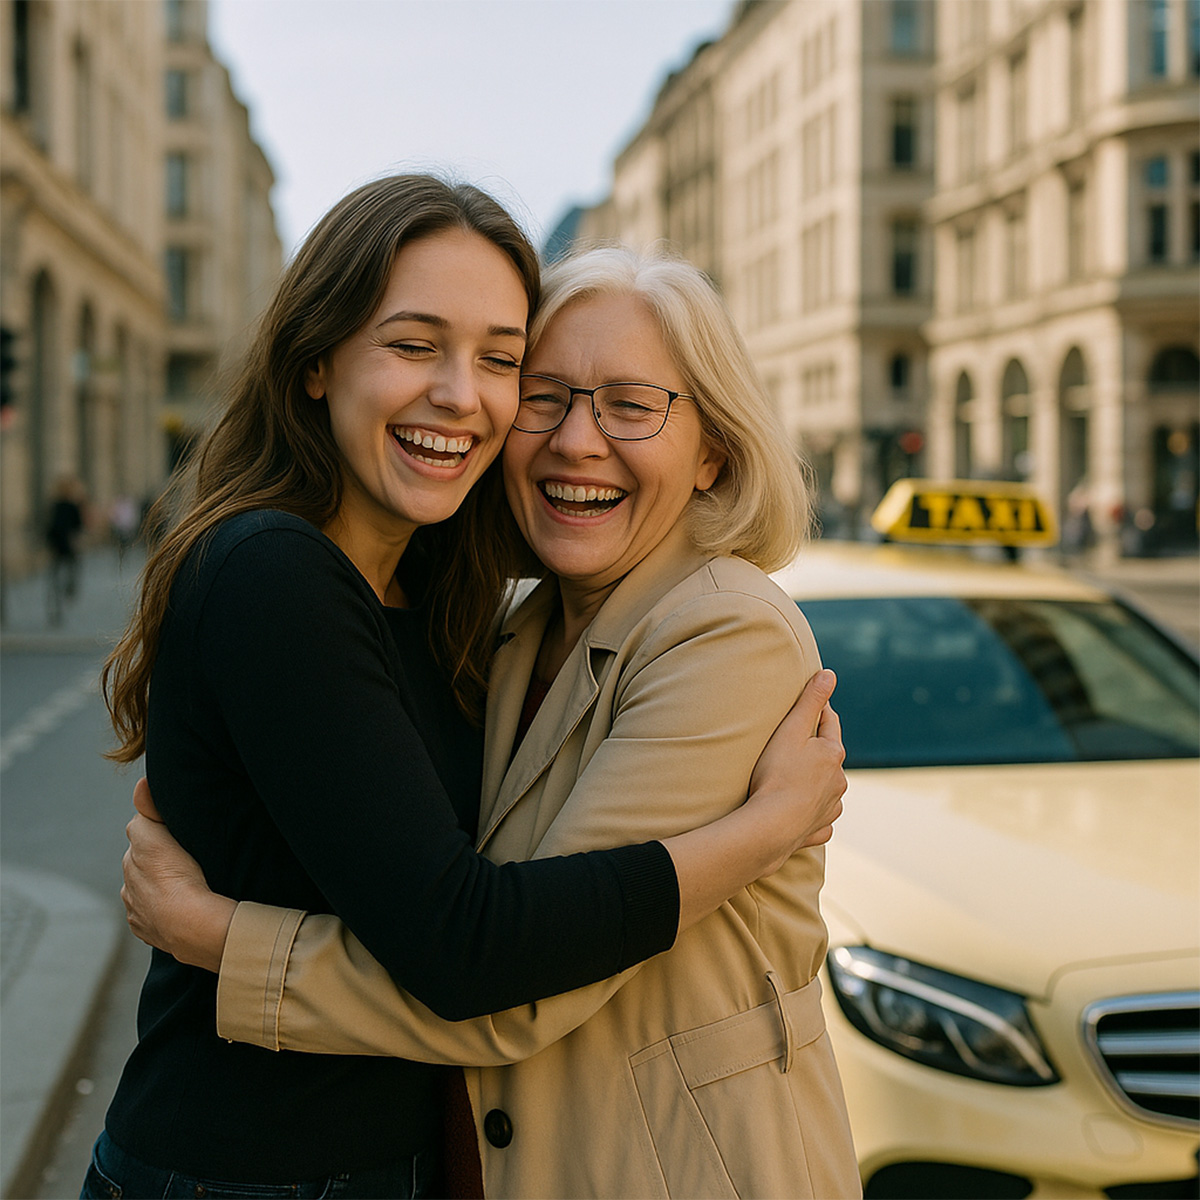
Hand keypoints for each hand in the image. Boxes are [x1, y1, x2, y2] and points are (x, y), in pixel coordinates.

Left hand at [122, 779, 234, 971]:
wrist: (191, 926)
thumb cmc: (182, 879)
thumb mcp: (162, 838)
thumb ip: (148, 810)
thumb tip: (141, 784)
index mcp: (134, 857)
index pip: (142, 832)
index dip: (159, 829)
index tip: (178, 831)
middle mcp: (129, 881)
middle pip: (142, 860)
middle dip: (157, 857)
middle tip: (184, 857)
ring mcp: (135, 907)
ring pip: (145, 886)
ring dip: (158, 883)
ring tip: (184, 884)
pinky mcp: (144, 928)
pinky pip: (150, 912)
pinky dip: (159, 908)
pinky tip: (178, 906)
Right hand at [748, 669, 846, 860]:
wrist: (771, 826)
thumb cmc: (776, 774)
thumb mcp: (791, 730)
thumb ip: (810, 701)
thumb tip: (829, 674)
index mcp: (833, 753)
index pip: (829, 723)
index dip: (817, 712)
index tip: (805, 707)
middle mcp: (839, 780)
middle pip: (829, 757)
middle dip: (815, 750)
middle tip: (794, 745)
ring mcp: (831, 807)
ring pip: (828, 789)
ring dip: (817, 783)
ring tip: (795, 781)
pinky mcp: (819, 828)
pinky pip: (820, 818)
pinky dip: (813, 813)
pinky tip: (801, 814)